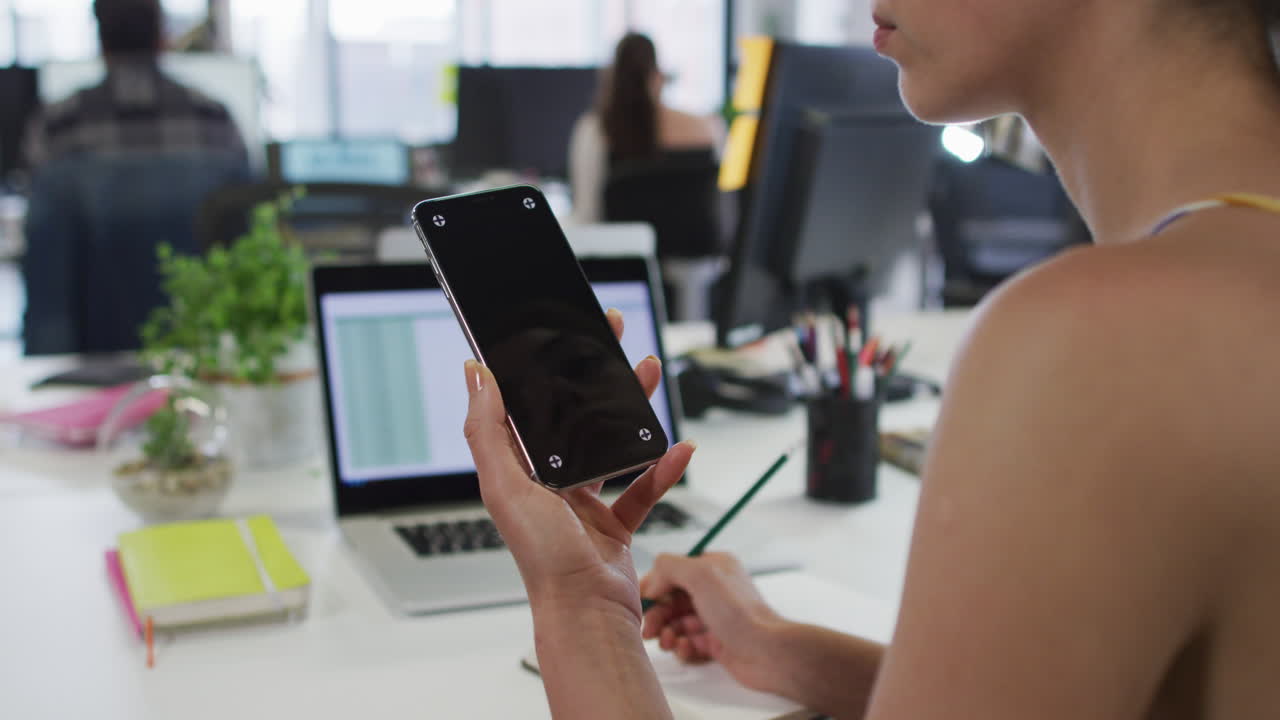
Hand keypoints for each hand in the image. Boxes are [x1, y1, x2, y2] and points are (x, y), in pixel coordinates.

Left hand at [463, 309, 696, 616]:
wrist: (586, 612)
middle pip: (574, 418)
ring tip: (649, 375)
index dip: (542, 367)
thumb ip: (487, 430)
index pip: (528, 405)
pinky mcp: (614, 524)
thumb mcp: (505, 486)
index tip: (558, 333)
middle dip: (594, 379)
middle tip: (612, 340)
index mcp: (518, 470)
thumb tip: (474, 374)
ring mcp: (582, 503)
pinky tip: (678, 449)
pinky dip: (661, 468)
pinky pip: (642, 488)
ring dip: (631, 412)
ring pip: (611, 445)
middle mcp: (548, 483)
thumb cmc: (542, 558)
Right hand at [640, 552, 786, 693]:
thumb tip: (651, 580)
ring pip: (677, 624)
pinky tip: (686, 650)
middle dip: (658, 615)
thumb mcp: (701, 575)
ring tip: (669, 642)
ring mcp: (715, 618)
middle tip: (650, 630)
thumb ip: (669, 567)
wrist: (767, 652)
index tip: (643, 601)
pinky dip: (682, 648)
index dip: (655, 586)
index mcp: (713, 567)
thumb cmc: (740, 613)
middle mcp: (714, 590)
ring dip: (667, 633)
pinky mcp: (716, 643)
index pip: (673, 571)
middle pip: (671, 600)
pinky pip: (688, 644)